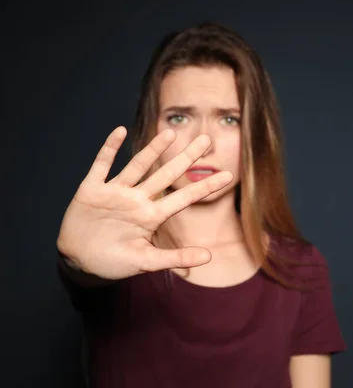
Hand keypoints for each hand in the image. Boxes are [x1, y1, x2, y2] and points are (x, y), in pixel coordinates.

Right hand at [56, 126, 232, 279]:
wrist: (81, 262)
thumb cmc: (115, 261)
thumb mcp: (146, 262)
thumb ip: (176, 258)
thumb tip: (209, 257)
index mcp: (152, 215)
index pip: (185, 198)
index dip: (205, 186)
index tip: (229, 176)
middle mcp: (138, 199)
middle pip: (166, 174)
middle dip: (186, 158)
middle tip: (206, 139)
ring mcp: (116, 192)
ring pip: (137, 166)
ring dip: (152, 150)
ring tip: (170, 133)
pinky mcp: (92, 190)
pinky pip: (102, 165)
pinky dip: (109, 148)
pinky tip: (120, 131)